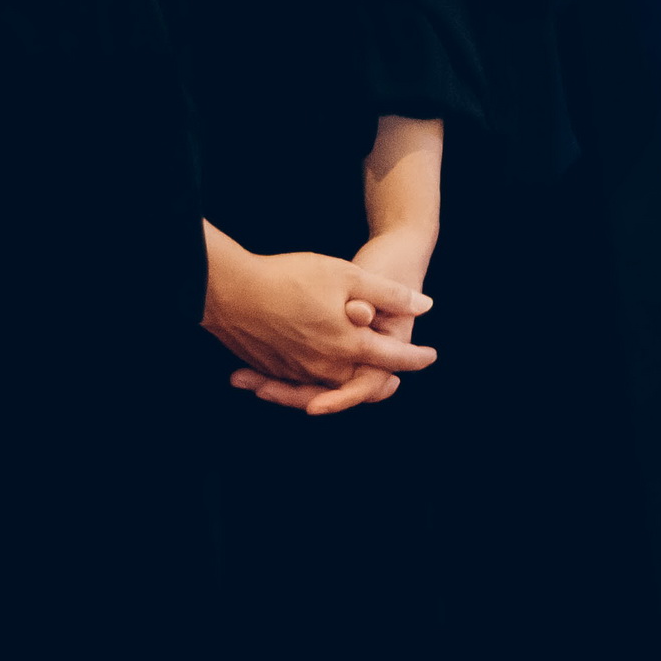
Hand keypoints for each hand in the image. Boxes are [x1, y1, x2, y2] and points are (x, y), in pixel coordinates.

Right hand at [203, 232, 434, 401]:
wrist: (229, 289)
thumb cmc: (293, 278)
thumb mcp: (350, 275)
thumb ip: (389, 295)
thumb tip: (426, 305)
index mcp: (347, 345)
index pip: (391, 358)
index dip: (414, 358)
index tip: (430, 356)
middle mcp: (321, 365)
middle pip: (358, 383)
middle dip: (378, 382)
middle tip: (394, 379)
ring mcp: (293, 370)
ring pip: (328, 385)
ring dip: (345, 385)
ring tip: (361, 377)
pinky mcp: (270, 367)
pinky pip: (300, 381)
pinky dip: (316, 379)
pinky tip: (319, 369)